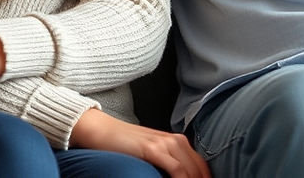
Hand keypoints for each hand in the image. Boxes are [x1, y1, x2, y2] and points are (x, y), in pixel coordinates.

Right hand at [71, 107, 210, 177]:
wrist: (102, 130)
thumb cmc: (125, 145)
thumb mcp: (151, 152)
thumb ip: (167, 161)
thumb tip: (179, 175)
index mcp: (176, 141)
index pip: (200, 164)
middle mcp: (174, 140)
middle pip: (199, 167)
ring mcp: (164, 143)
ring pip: (191, 169)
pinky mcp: (152, 149)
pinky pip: (177, 169)